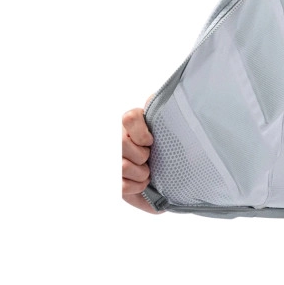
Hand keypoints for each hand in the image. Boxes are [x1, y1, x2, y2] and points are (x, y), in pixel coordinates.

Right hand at [122, 93, 160, 213]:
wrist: (170, 178)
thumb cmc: (169, 151)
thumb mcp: (169, 130)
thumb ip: (163, 112)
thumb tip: (153, 98)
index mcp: (131, 124)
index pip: (129, 118)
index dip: (141, 132)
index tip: (151, 141)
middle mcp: (117, 140)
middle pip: (122, 143)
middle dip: (142, 155)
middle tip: (150, 158)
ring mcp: (112, 162)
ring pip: (122, 166)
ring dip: (142, 173)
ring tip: (148, 172)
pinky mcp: (114, 183)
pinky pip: (122, 186)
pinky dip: (137, 186)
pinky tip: (142, 183)